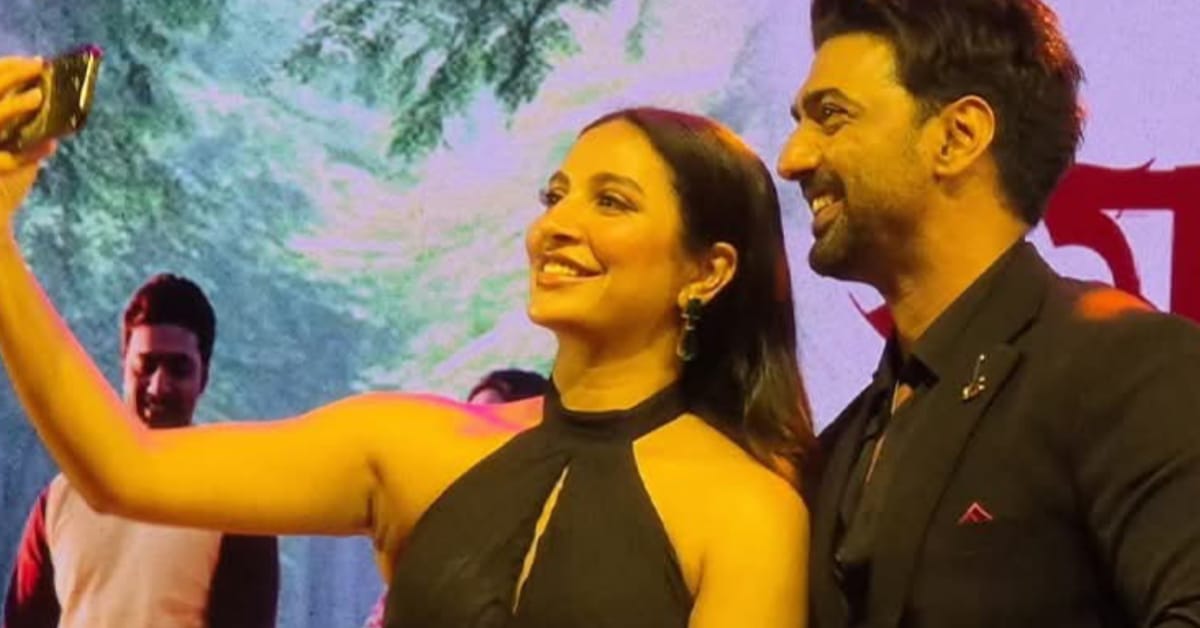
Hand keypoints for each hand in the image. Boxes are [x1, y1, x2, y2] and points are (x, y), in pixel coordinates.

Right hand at [0, 56, 55, 226]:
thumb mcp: (11, 149)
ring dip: (12, 106)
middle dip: (10, 75)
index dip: (6, 68)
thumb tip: (48, 100)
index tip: (34, 62)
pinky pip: (7, 160)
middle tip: (38, 67)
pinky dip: (30, 152)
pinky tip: (49, 147)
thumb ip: (22, 126)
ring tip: (38, 97)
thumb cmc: (3, 184)